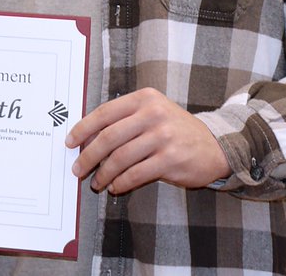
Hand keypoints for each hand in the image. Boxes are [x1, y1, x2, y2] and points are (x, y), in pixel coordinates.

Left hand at [66, 87, 230, 194]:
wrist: (215, 145)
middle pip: (109, 137)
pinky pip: (136, 174)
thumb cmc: (175, 130)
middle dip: (88, 156)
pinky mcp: (171, 159)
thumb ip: (124, 120)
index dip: (83, 129)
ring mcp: (163, 137)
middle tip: (78, 169)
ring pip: (120, 158)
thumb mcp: (152, 113)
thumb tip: (87, 139)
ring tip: (97, 183)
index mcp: (144, 99)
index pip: (105, 112)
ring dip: (104, 174)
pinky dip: (121, 182)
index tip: (69, 142)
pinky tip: (115, 186)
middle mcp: (153, 114)